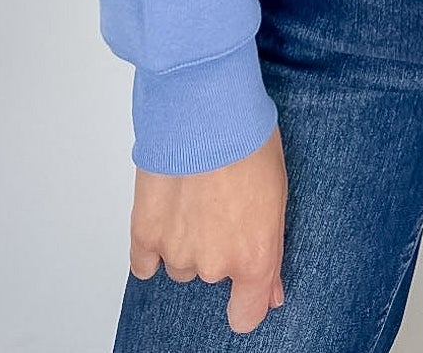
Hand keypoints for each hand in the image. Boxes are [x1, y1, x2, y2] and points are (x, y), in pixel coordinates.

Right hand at [129, 123, 288, 335]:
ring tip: (193, 195)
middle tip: (221, 203)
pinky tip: (166, 216)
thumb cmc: (247, 140)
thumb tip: (271, 293)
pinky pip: (144, 263)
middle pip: (213, 274)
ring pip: (180, 264)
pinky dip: (153, 246)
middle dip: (218, 245)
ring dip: (186, 240)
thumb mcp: (277, 195)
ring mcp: (177, 252)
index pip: (247, 315)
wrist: (206, 108)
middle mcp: (214, 264)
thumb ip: (271, 251)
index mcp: (254, 258)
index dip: (245, 303)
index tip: (244, 293)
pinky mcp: (145, 234)